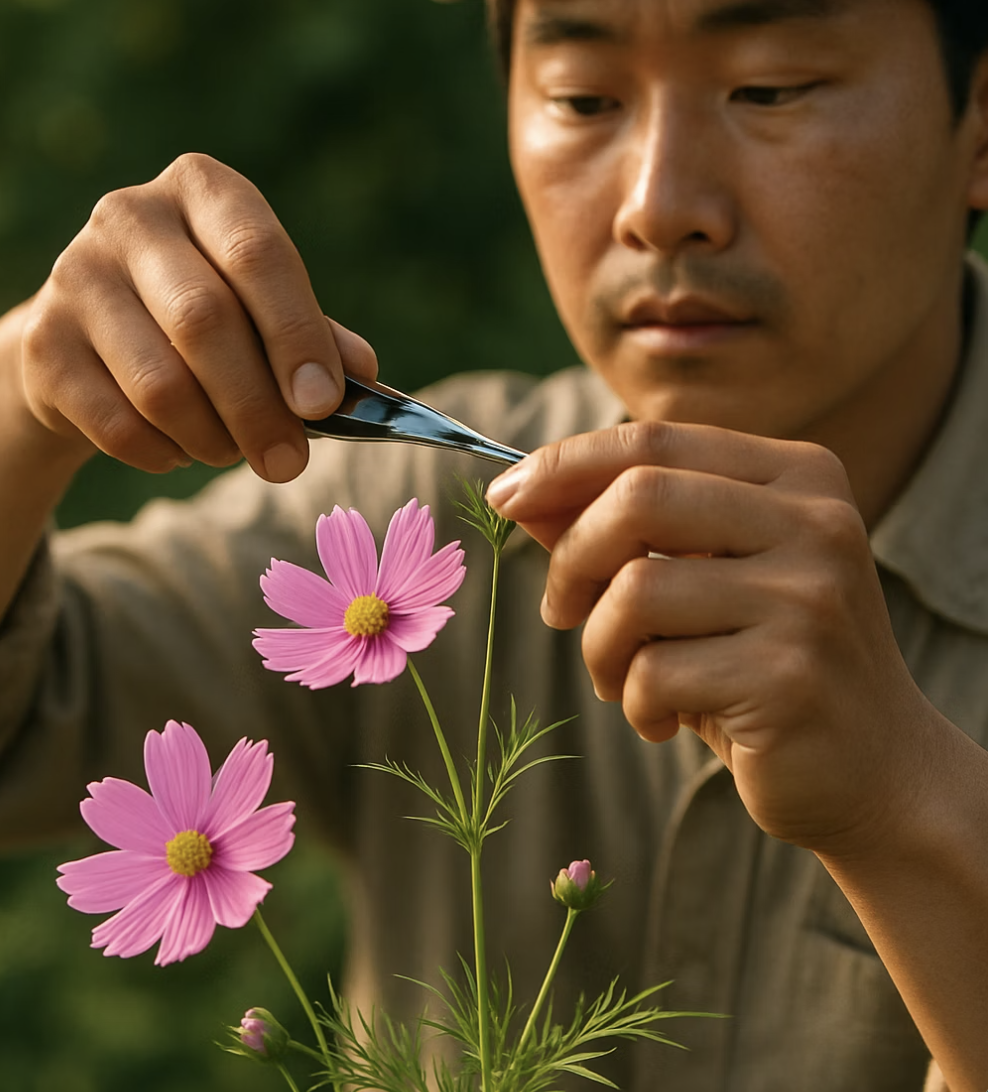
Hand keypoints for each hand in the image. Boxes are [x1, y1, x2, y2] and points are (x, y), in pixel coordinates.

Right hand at [16, 153, 377, 481]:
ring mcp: (76, 275)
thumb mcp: (265, 309)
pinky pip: (119, 424)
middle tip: (289, 463)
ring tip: (234, 451)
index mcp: (203, 191)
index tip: (322, 402)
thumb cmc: (206, 314)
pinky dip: (165, 453)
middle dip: (258, 408)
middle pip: (204, 322)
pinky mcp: (44, 342)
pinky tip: (182, 450)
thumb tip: (363, 372)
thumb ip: (316, 335)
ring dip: (213, 438)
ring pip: (160, 384)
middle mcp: (132, 216)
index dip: (295, 333)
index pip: (257, 254)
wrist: (94, 335)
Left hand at [487, 420, 942, 852]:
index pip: (654, 440)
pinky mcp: (789, 678)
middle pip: (639, 497)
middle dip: (571, 557)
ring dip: (598, 646)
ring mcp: (809, 599)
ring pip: (635, 591)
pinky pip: (653, 673)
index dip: (565, 464)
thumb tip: (522, 490)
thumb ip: (622, 528)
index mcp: (799, 478)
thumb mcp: (702, 580)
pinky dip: (634, 701)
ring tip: (618, 680)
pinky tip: (662, 720)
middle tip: (558, 610)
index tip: (505, 496)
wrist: (876, 771)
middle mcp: (815, 523)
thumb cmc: (767, 662)